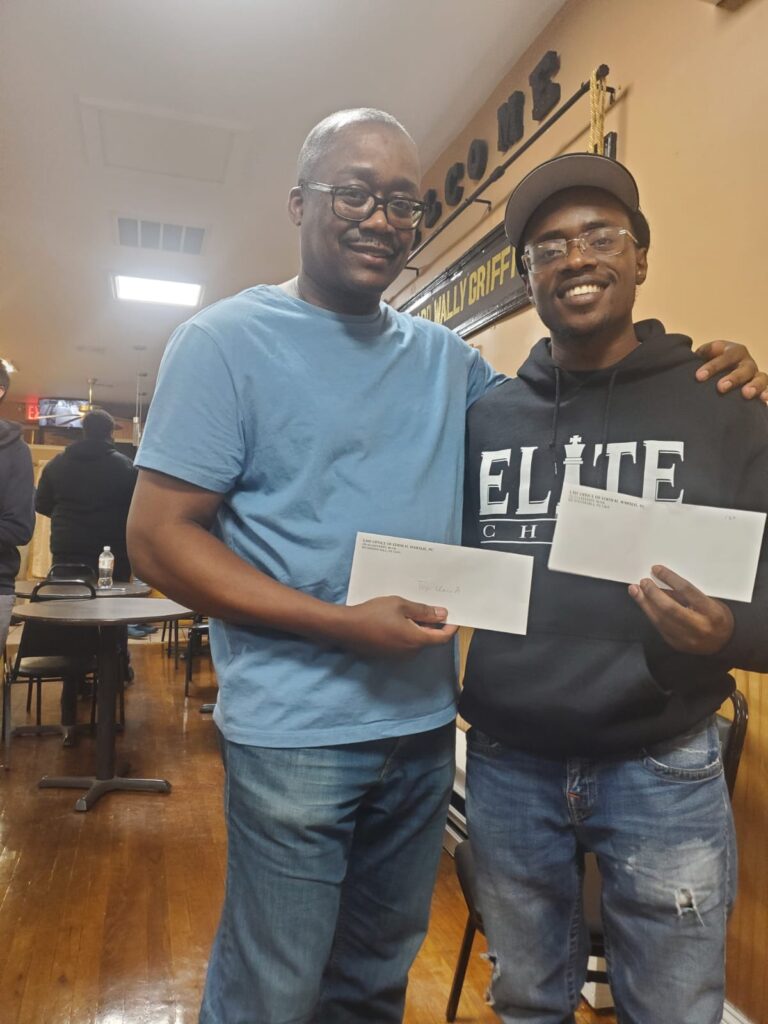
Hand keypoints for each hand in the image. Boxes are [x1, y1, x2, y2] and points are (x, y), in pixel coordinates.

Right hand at [332, 596, 458, 656]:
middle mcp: (410, 652)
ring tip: (411, 611)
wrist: (346, 628)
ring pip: (417, 642)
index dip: (451, 628)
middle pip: (429, 640)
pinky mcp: (388, 655)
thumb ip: (424, 611)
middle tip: (429, 608)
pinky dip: (408, 634)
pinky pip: (405, 645)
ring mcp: (398, 656)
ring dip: (419, 629)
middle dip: (433, 626)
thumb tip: (443, 615)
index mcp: (416, 640)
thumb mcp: (401, 605)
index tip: (454, 618)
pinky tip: (398, 621)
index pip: (442, 638)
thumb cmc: (374, 613)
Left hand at [628, 565, 733, 654]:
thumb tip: (661, 583)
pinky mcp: (676, 645)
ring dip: (645, 604)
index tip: (656, 569)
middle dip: (652, 593)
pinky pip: (659, 627)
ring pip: (660, 620)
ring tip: (635, 591)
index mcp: (711, 612)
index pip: (687, 591)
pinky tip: (644, 604)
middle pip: (669, 608)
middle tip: (643, 582)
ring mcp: (687, 639)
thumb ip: (686, 595)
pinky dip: (650, 614)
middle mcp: (699, 627)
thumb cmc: (717, 617)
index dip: (669, 578)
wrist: (725, 643)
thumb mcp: (710, 601)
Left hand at [695, 340, 767, 401]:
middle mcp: (746, 362)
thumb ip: (699, 356)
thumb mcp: (704, 356)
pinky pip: (767, 389)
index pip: (724, 356)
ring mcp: (755, 375)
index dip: (712, 366)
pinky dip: (767, 394)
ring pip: (760, 378)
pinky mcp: (761, 387)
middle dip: (733, 378)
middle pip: (743, 368)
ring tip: (746, 394)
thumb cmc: (709, 365)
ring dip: (754, 386)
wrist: (722, 372)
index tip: (699, 377)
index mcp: (732, 351)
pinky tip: (764, 400)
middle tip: (721, 387)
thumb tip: (687, 359)